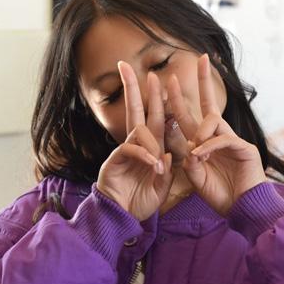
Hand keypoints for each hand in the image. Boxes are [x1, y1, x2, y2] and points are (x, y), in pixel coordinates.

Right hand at [97, 62, 172, 220]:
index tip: (163, 79)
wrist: (123, 217)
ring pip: (137, 128)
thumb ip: (167, 171)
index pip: (156, 117)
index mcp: (151, 147)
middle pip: (137, 110)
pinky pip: (131, 148)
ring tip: (157, 165)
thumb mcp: (162, 187)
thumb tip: (168, 154)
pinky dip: (144, 154)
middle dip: (133, 88)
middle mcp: (138, 144)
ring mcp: (125, 150)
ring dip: (150, 138)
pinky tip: (153, 165)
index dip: (159, 99)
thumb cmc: (142, 202)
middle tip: (125, 65)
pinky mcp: (116, 159)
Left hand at [167, 54, 265, 215]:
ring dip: (200, 131)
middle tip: (200, 58)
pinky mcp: (244, 147)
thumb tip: (190, 146)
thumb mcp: (196, 178)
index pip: (189, 116)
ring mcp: (232, 140)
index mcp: (203, 143)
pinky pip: (222, 139)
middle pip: (209, 103)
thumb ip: (189, 161)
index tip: (172, 80)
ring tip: (196, 151)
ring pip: (214, 121)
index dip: (180, 99)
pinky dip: (209, 146)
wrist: (241, 209)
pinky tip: (201, 155)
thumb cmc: (219, 194)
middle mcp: (217, 137)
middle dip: (204, 80)